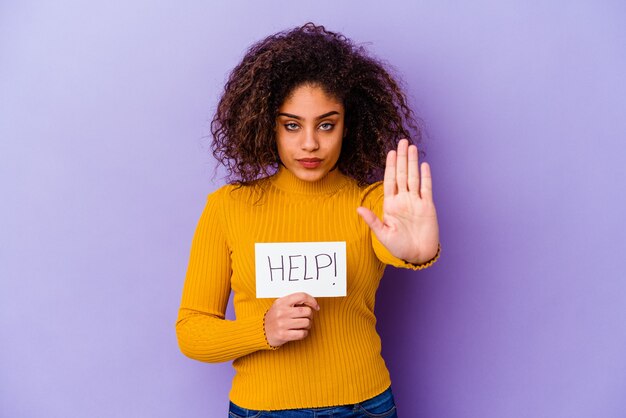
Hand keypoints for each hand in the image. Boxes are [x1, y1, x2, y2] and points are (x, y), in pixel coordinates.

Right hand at [264, 292, 319, 346]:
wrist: (261, 331)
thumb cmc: (274, 317)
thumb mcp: (280, 306)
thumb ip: (293, 302)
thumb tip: (311, 302)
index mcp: (281, 302)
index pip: (301, 296)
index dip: (312, 301)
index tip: (316, 306)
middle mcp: (281, 312)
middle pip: (307, 311)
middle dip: (310, 315)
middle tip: (307, 318)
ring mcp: (282, 324)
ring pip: (306, 323)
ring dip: (308, 325)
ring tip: (303, 325)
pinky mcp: (283, 335)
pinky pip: (302, 333)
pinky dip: (304, 333)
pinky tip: (300, 332)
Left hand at [357, 139, 438, 263]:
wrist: (417, 254)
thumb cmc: (399, 246)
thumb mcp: (383, 234)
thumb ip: (372, 221)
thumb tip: (358, 209)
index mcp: (391, 204)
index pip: (390, 180)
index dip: (390, 166)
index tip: (390, 152)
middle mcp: (403, 199)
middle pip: (402, 174)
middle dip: (402, 158)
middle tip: (402, 141)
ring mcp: (416, 201)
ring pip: (414, 177)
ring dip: (413, 162)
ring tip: (412, 147)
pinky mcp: (427, 206)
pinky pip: (427, 188)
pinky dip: (426, 177)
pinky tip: (425, 165)